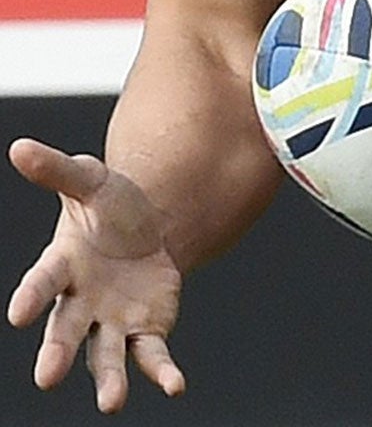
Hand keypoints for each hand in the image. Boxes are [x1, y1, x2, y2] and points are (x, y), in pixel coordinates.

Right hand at [8, 139, 185, 412]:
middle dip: (56, 353)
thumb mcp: (91, 181)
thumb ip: (58, 170)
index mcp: (63, 266)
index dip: (31, 297)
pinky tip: (175, 387)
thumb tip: (19, 147)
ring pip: (105, 356)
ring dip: (108, 380)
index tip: (19, 314)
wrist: (148, 228)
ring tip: (112, 403)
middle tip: (46, 378)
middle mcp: (81, 302)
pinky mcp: (146, 328)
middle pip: (65, 331)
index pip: (42, 283)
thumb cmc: (110, 206)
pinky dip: (162, 371)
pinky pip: (152, 354)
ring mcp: (111, 320)